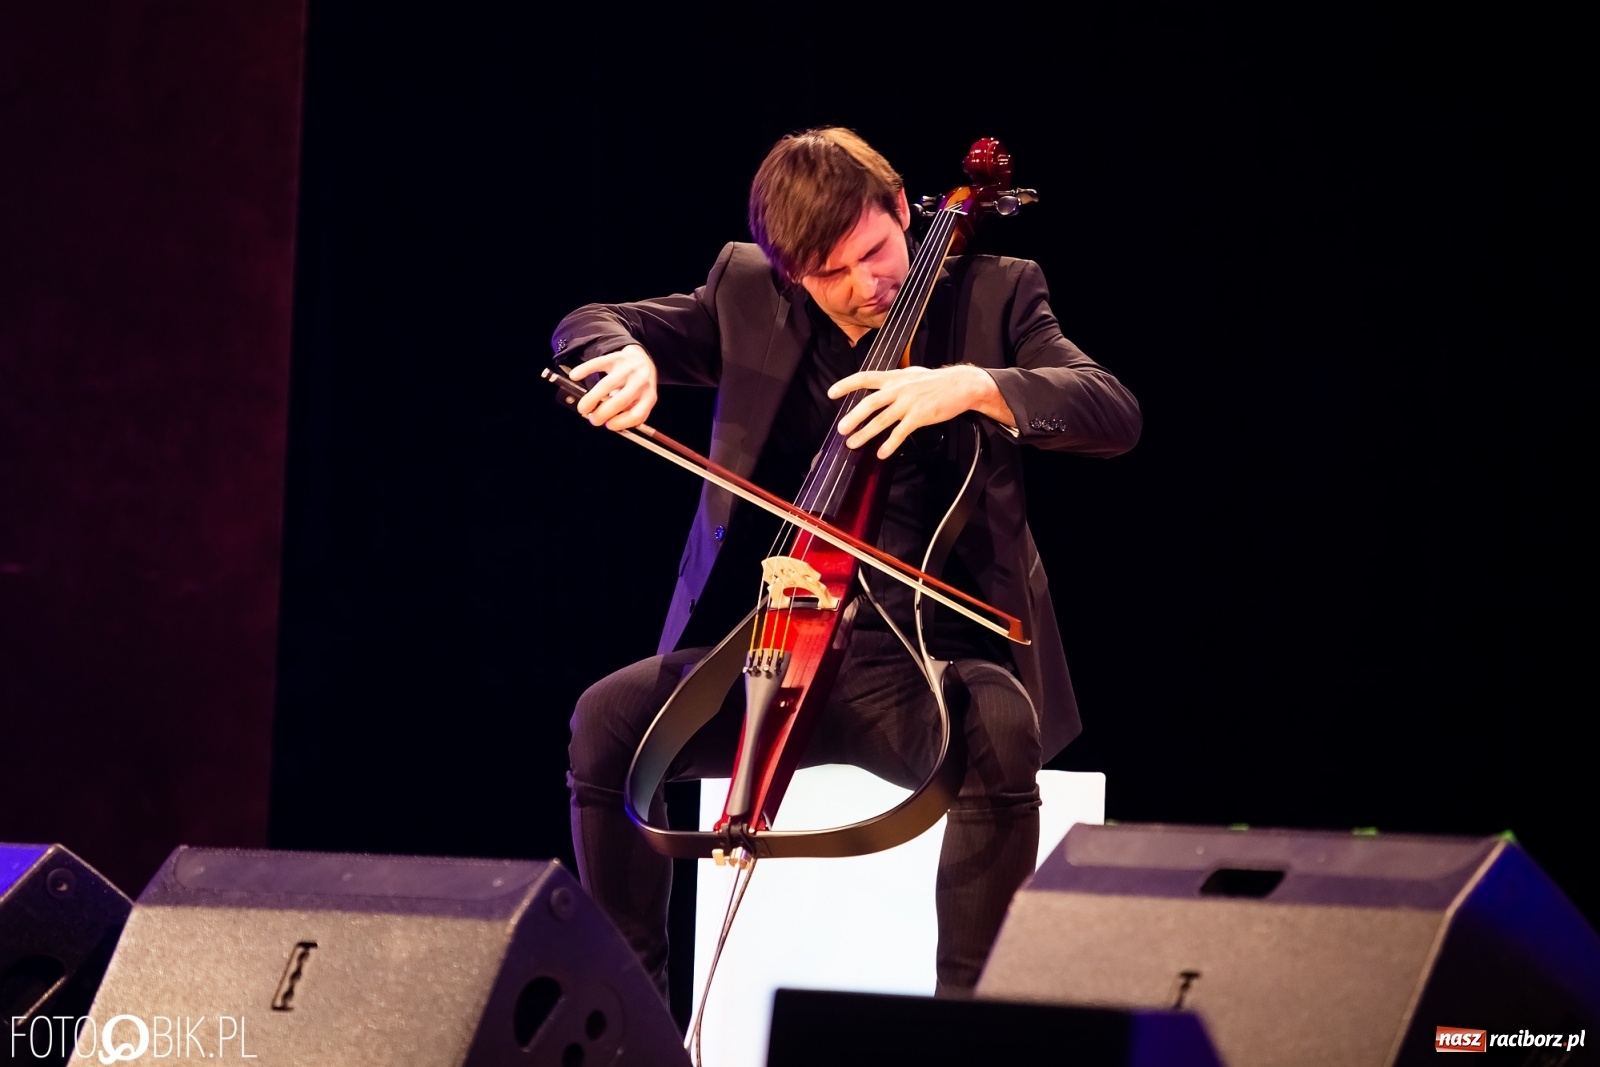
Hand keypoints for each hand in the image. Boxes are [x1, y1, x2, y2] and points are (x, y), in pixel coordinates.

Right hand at [567, 344, 657, 430]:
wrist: (642, 360)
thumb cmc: (638, 386)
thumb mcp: (640, 401)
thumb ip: (627, 411)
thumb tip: (606, 421)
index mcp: (649, 396)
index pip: (637, 415)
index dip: (621, 423)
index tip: (608, 425)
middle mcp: (641, 382)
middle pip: (620, 401)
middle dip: (603, 414)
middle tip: (593, 420)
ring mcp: (628, 369)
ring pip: (607, 384)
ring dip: (592, 398)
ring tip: (583, 408)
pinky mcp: (616, 357)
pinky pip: (599, 363)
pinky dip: (585, 369)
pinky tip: (575, 376)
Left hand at [828, 365, 1009, 458]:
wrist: (961, 385)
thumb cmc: (936, 381)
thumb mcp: (911, 374)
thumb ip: (894, 380)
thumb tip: (879, 385)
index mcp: (894, 377)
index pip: (865, 377)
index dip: (846, 385)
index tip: (831, 393)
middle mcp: (898, 389)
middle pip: (870, 403)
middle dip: (853, 417)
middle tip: (841, 429)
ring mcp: (908, 403)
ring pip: (881, 420)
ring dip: (865, 433)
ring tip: (853, 443)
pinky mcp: (919, 416)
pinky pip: (900, 433)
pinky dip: (890, 444)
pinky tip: (881, 453)